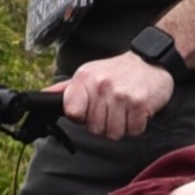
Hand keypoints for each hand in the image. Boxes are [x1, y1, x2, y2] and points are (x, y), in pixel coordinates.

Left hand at [61, 47, 177, 142]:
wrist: (151, 61)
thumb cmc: (117, 72)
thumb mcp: (89, 73)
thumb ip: (66, 89)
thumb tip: (43, 97)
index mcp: (85, 78)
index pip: (72, 112)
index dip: (81, 117)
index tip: (90, 110)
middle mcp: (101, 86)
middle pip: (94, 128)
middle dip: (104, 123)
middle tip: (113, 107)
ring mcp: (121, 95)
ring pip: (113, 133)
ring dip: (121, 126)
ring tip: (125, 109)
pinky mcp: (140, 103)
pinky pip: (133, 131)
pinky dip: (136, 125)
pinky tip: (137, 110)